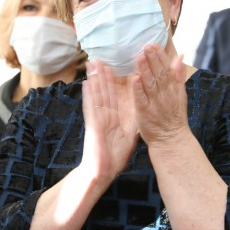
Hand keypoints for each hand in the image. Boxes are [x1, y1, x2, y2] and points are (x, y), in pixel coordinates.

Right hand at [78, 61, 138, 185]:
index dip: (115, 81)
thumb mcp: (128, 135)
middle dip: (102, 75)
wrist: (102, 172)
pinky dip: (89, 96)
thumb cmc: (113, 156)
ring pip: (96, 96)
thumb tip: (143, 112)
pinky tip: (87, 84)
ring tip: (92, 64)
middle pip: (104, 91)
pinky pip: (91, 109)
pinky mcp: (93, 126)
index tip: (116, 65)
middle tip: (100, 57)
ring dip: (94, 80)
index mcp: (114, 117)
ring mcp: (97, 119)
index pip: (115, 95)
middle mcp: (104, 116)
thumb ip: (133, 122)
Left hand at [131, 43, 188, 145]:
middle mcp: (165, 94)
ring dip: (145, 70)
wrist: (171, 140)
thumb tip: (180, 56)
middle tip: (146, 45)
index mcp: (173, 88)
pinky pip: (141, 99)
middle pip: (159, 74)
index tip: (154, 44)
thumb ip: (178, 75)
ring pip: (150, 84)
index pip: (167, 69)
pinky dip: (138, 89)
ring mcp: (155, 104)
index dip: (160, 56)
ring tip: (140, 57)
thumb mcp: (181, 94)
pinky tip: (134, 78)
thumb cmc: (174, 116)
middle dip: (153, 59)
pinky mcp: (145, 113)